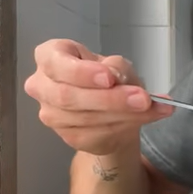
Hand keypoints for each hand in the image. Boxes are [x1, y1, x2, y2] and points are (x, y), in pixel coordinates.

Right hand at [24, 39, 174, 155]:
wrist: (112, 109)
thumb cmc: (108, 78)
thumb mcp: (118, 65)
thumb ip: (117, 68)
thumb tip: (118, 77)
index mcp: (49, 56)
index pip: (55, 62)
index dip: (81, 72)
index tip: (110, 78)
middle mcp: (41, 85)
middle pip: (67, 95)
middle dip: (109, 98)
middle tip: (142, 99)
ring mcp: (51, 114)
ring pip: (84, 118)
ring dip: (122, 114)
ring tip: (151, 108)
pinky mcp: (66, 136)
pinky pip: (93, 135)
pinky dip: (123, 127)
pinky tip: (143, 119)